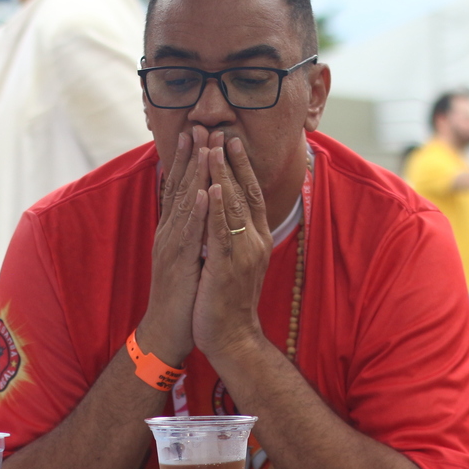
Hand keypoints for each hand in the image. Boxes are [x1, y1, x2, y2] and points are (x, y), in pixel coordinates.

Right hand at [137, 126, 209, 367]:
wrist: (169, 331)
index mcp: (173, 230)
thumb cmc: (182, 295)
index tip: (195, 133)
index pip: (179, 188)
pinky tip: (203, 192)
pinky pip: (189, 234)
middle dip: (189, 156)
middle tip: (198, 125)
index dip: (186, 160)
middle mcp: (169, 232)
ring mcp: (172, 246)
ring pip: (183, 204)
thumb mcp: (187, 256)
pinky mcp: (179, 264)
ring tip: (202, 147)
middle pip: (178, 187)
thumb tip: (200, 210)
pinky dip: (195, 212)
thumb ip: (191, 232)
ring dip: (193, 174)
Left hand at [193, 135, 272, 359]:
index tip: (231, 139)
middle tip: (221, 130)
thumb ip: (235, 235)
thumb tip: (228, 212)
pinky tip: (212, 187)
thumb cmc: (229, 300)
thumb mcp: (235, 261)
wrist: (233, 338)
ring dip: (223, 175)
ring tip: (214, 147)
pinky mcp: (228, 267)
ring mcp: (243, 253)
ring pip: (234, 206)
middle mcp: (255, 240)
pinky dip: (218, 208)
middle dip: (231, 161)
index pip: (251, 194)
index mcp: (256, 238)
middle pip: (245, 192)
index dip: (241, 166)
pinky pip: (223, 232)